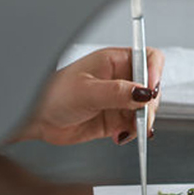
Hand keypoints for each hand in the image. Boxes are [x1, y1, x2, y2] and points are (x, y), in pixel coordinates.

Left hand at [18, 47, 164, 145]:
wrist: (38, 119)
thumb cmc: (53, 95)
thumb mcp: (87, 91)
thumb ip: (118, 93)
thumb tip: (144, 93)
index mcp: (113, 61)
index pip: (148, 58)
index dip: (155, 72)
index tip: (151, 91)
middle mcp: (119, 79)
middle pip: (151, 88)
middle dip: (150, 105)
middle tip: (141, 119)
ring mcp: (119, 100)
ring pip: (146, 109)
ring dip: (143, 123)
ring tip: (128, 131)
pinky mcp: (115, 119)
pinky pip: (135, 126)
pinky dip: (133, 134)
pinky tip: (120, 136)